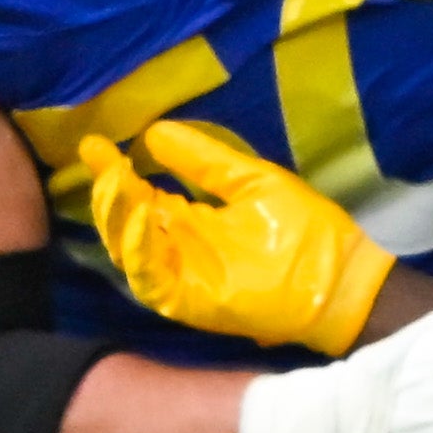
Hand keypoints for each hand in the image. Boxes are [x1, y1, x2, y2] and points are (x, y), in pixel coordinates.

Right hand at [79, 120, 393, 355]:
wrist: (339, 276)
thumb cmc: (304, 229)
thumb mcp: (252, 180)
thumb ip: (205, 161)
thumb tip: (155, 131)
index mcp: (188, 220)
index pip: (137, 195)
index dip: (113, 172)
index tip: (94, 145)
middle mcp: (174, 248)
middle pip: (122, 223)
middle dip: (108, 192)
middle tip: (103, 162)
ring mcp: (178, 276)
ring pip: (126, 250)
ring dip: (115, 218)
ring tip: (115, 183)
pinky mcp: (186, 301)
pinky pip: (149, 279)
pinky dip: (139, 253)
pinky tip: (141, 220)